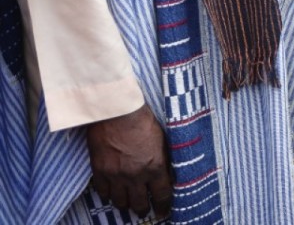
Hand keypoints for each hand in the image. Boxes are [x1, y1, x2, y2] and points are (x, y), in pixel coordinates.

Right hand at [85, 103, 172, 218]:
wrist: (117, 111)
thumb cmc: (143, 120)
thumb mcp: (162, 140)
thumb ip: (162, 159)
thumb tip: (166, 174)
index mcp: (155, 166)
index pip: (162, 194)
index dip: (163, 206)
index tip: (163, 212)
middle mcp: (135, 175)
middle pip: (139, 203)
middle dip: (143, 209)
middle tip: (144, 211)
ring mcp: (115, 175)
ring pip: (120, 202)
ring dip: (125, 205)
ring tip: (128, 205)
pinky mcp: (99, 170)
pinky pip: (103, 192)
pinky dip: (108, 195)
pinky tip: (112, 194)